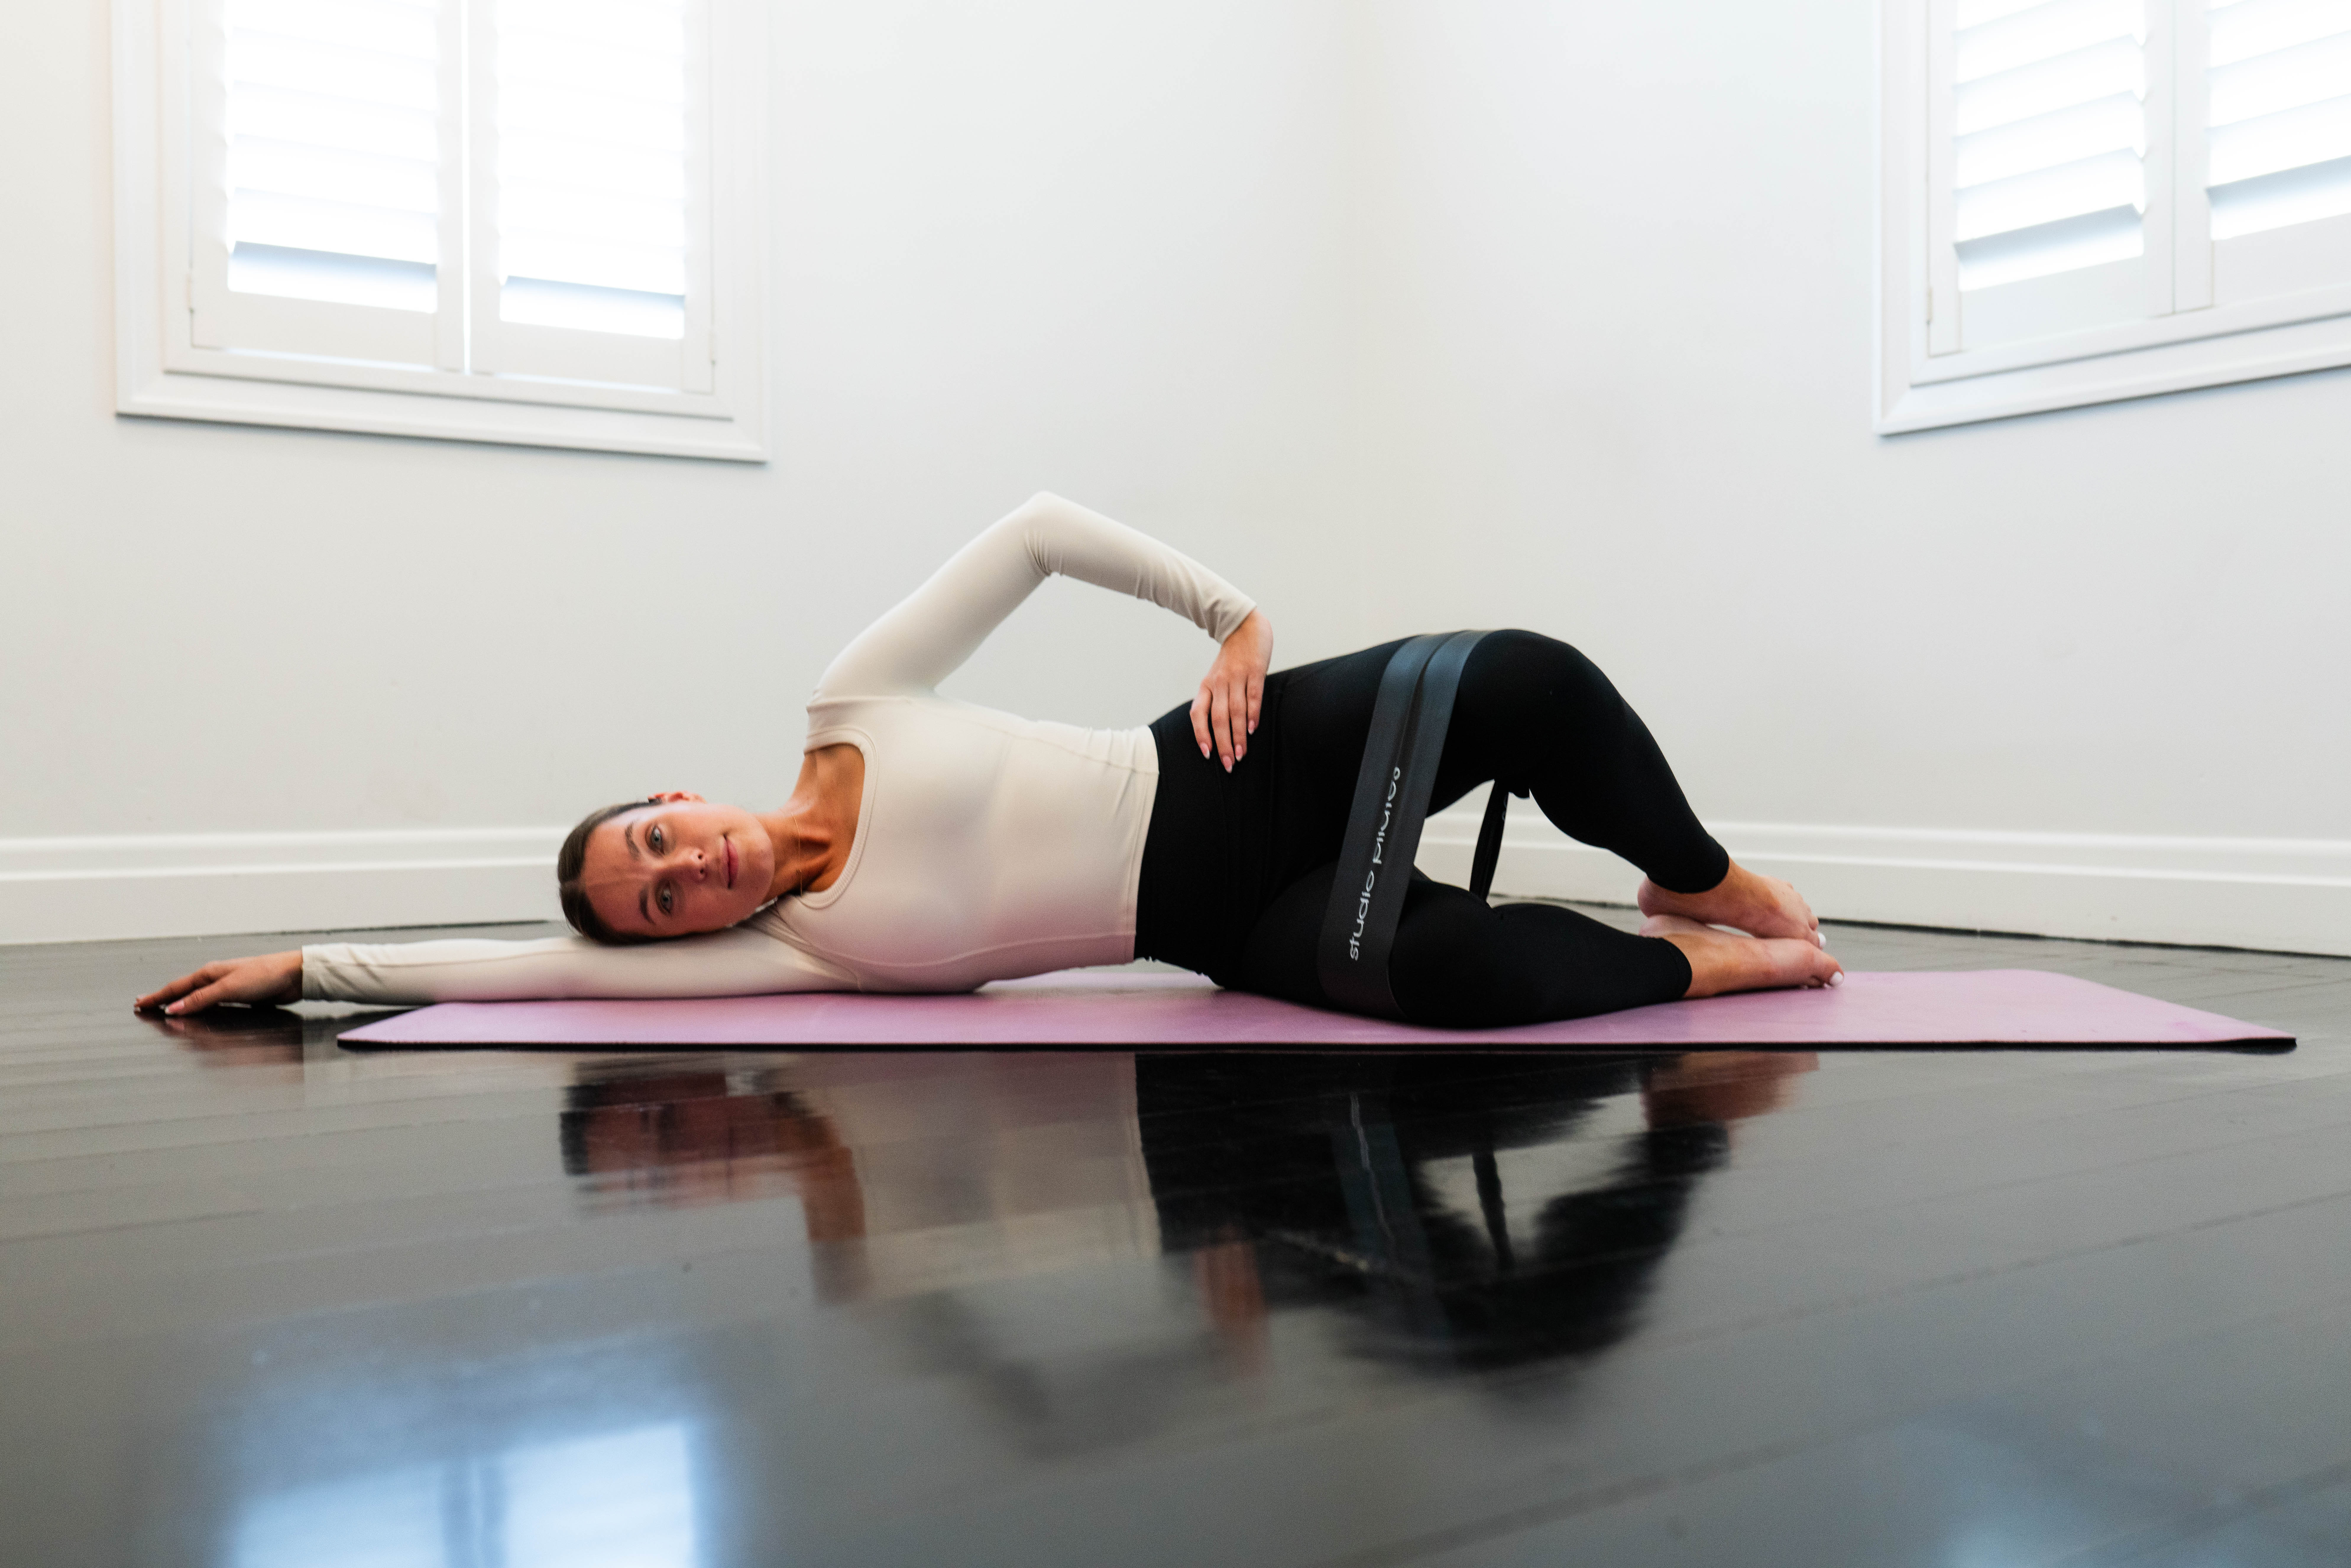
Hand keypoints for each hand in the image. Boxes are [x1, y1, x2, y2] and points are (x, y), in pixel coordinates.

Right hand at [135, 951, 302, 1014]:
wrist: (293, 976)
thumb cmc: (264, 975)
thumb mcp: (229, 988)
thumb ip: (202, 999)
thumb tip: (174, 1008)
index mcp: (209, 974)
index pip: (176, 988)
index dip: (157, 997)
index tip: (140, 1004)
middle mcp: (215, 979)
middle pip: (183, 991)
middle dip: (163, 998)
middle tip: (144, 1005)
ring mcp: (227, 987)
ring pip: (196, 997)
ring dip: (179, 1003)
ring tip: (164, 1009)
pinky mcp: (239, 996)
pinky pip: (212, 1003)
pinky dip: (198, 1008)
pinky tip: (196, 1012)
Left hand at [1192, 609, 1273, 772]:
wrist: (1244, 627)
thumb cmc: (1231, 659)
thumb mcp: (1216, 677)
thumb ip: (1215, 699)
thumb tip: (1217, 730)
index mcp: (1206, 685)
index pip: (1198, 714)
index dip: (1201, 735)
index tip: (1208, 754)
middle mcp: (1219, 682)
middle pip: (1218, 718)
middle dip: (1223, 744)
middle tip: (1229, 764)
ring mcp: (1237, 676)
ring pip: (1236, 711)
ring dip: (1238, 735)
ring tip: (1241, 753)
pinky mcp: (1255, 671)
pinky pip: (1253, 696)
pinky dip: (1252, 714)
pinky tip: (1252, 729)